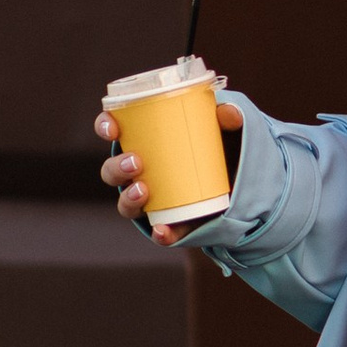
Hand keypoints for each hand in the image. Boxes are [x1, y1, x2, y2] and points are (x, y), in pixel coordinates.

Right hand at [95, 81, 241, 245]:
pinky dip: (160, 233)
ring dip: (128, 198)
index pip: (113, 130)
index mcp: (145, 141)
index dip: (105, 127)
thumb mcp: (225, 128)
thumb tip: (229, 113)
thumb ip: (228, 117)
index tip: (112, 129)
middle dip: (116, 167)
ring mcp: (151, 199)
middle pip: (111, 171)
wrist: (241, 183)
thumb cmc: (220, 145)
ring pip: (125, 203)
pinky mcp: (170, 222)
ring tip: (144, 190)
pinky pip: (159, 232)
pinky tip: (162, 231)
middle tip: (136, 162)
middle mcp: (139, 172)